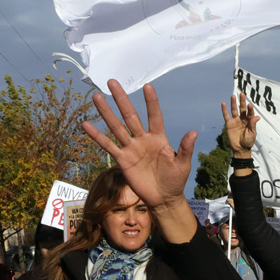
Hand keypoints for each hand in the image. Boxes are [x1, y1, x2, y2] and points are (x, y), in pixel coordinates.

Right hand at [82, 80, 197, 214]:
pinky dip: (96, 136)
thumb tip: (194, 132)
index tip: (147, 86)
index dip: (151, 102)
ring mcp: (131, 148)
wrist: (163, 198)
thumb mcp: (183, 164)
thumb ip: (185, 148)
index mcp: (159, 138)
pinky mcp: (122, 160)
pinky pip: (108, 146)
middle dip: (121, 99)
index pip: (154, 116)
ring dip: (106, 112)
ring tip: (96, 97)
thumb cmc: (175, 180)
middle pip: (130, 116)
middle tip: (112, 82)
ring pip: (116, 127)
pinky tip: (85, 124)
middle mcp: (143, 139)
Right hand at [222, 93, 258, 154]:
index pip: (250, 113)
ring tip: (233, 96)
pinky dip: (224, 110)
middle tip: (242, 94)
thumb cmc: (248, 141)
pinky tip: (223, 104)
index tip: (249, 105)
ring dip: (234, 103)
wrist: (240, 148)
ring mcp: (235, 120)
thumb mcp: (252, 134)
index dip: (250, 109)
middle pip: (242, 108)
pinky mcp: (229, 124)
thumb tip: (257, 117)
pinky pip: (226, 116)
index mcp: (249, 121)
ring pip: (234, 110)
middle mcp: (242, 119)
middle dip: (242, 101)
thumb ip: (253, 125)